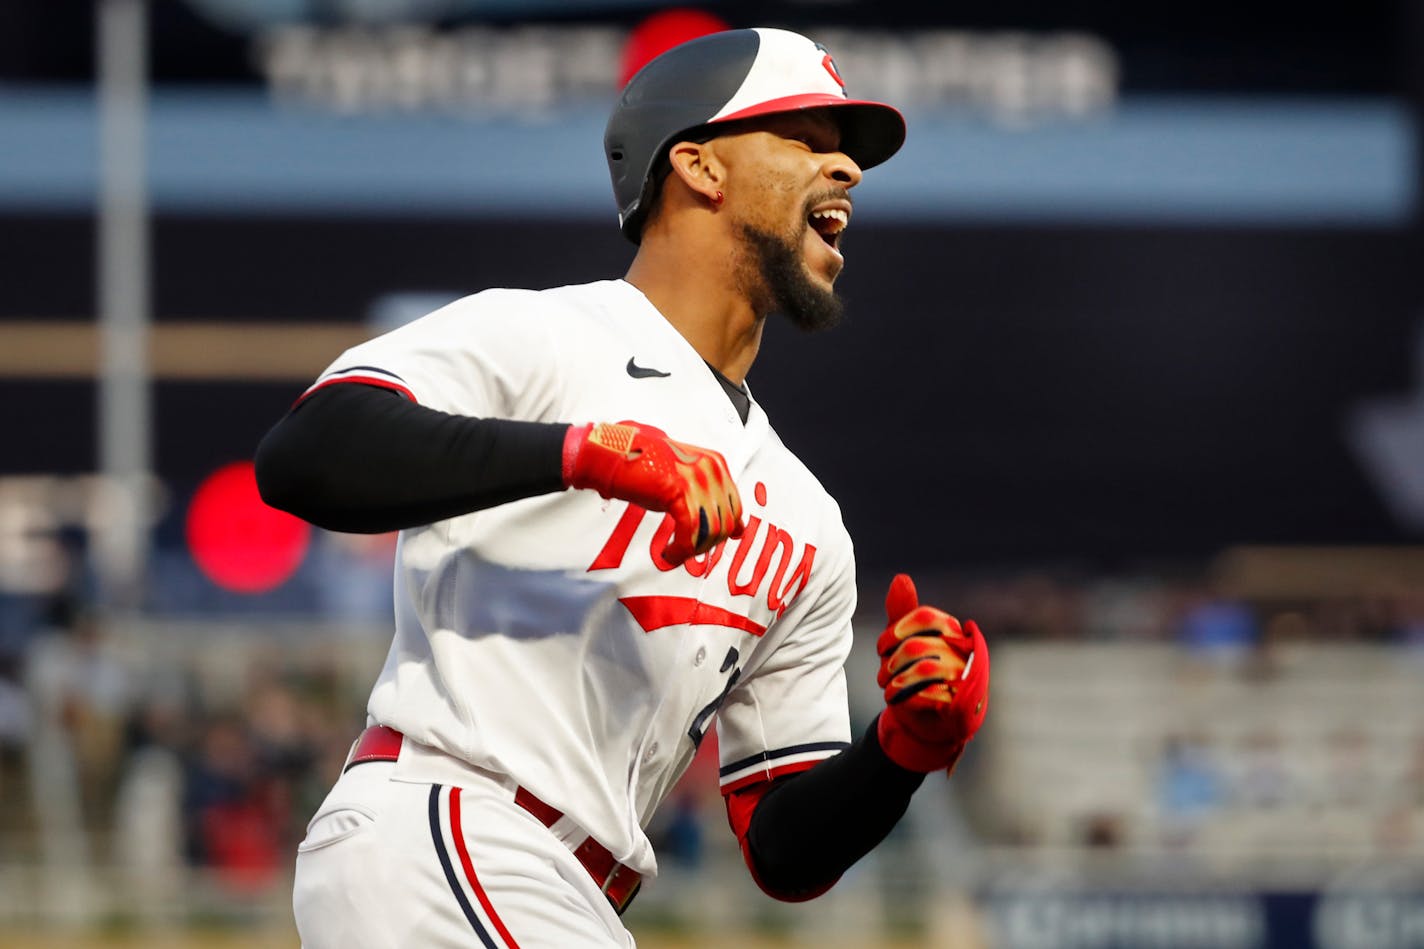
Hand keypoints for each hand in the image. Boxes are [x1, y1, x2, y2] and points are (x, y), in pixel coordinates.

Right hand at [564, 421, 744, 564]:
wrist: (610, 455)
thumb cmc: (638, 464)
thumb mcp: (680, 476)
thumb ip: (703, 494)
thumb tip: (719, 520)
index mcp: (713, 463)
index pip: (734, 504)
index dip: (726, 529)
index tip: (715, 542)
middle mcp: (709, 469)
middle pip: (725, 521)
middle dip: (707, 543)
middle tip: (688, 550)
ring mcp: (695, 479)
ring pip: (710, 531)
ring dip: (694, 549)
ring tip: (677, 553)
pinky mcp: (678, 492)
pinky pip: (690, 533)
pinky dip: (681, 550)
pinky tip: (670, 554)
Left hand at [875, 573, 988, 772]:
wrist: (930, 720)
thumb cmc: (917, 675)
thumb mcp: (904, 642)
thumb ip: (901, 613)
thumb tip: (901, 577)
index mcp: (951, 631)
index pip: (925, 617)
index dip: (896, 631)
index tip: (882, 647)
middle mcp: (963, 651)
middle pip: (917, 645)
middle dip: (891, 662)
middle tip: (883, 675)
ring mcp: (965, 677)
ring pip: (924, 668)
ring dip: (896, 681)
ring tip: (888, 688)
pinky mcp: (961, 704)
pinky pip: (930, 694)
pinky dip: (907, 698)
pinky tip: (900, 701)